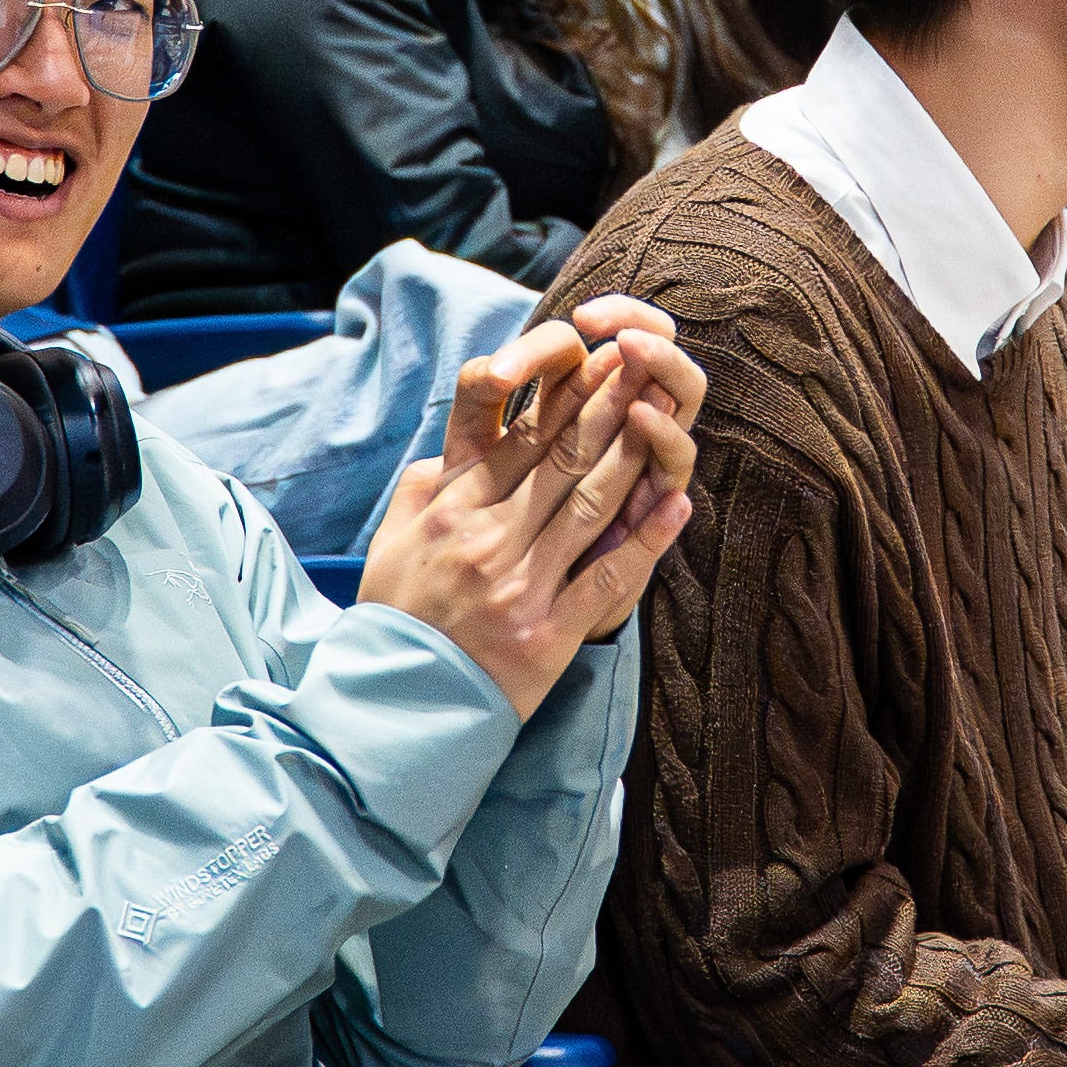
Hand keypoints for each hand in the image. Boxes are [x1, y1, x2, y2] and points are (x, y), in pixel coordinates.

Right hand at [355, 296, 701, 708]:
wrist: (392, 705)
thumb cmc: (395, 618)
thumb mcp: (391, 541)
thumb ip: (424, 489)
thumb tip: (451, 450)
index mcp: (452, 510)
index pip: (521, 438)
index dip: (568, 395)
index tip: (602, 360)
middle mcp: (486, 539)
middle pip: (562, 460)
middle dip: (611, 407)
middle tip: (648, 367)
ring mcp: (519, 586)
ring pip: (589, 507)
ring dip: (635, 458)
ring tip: (668, 418)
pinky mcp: (545, 634)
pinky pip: (605, 580)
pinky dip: (645, 542)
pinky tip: (676, 506)